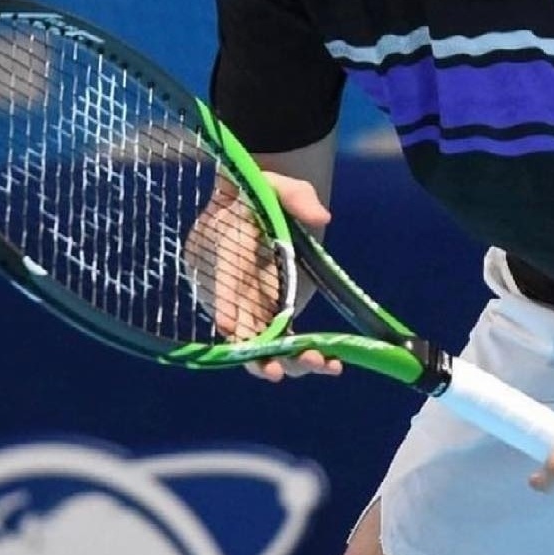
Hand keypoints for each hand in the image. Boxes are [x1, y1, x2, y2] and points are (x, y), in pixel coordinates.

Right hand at [185, 172, 342, 381]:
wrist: (251, 206)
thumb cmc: (256, 193)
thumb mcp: (273, 183)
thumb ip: (295, 195)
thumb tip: (322, 217)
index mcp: (224, 246)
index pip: (222, 275)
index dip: (225, 301)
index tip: (230, 327)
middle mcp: (231, 284)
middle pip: (239, 324)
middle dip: (257, 351)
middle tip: (278, 371)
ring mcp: (248, 303)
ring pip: (261, 342)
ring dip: (287, 360)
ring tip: (324, 365)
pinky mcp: (267, 312)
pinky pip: (280, 340)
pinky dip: (301, 356)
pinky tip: (331, 364)